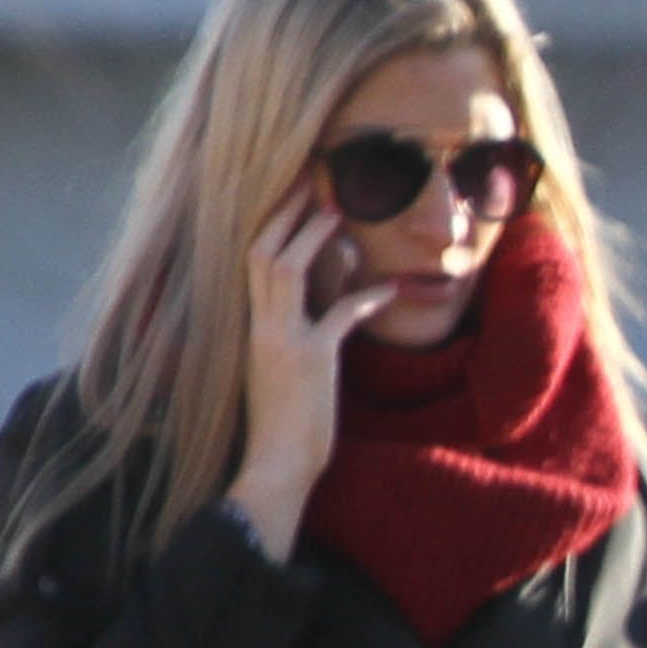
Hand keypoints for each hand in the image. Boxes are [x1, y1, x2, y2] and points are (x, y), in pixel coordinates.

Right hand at [226, 189, 366, 557]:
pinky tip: (394, 287)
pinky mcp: (311, 359)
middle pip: (263, 253)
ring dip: (314, 238)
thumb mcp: (280, 369)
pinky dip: (367, 298)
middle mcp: (261, 326)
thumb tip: (316, 308)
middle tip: (313, 182)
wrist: (275, 465)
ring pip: (288, 271)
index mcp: (253, 326)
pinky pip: (339, 316)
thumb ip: (291, 334)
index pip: (252, 262)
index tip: (293, 196)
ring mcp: (283, 340)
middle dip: (286, 215)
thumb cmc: (283, 421)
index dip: (272, 227)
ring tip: (340, 211)